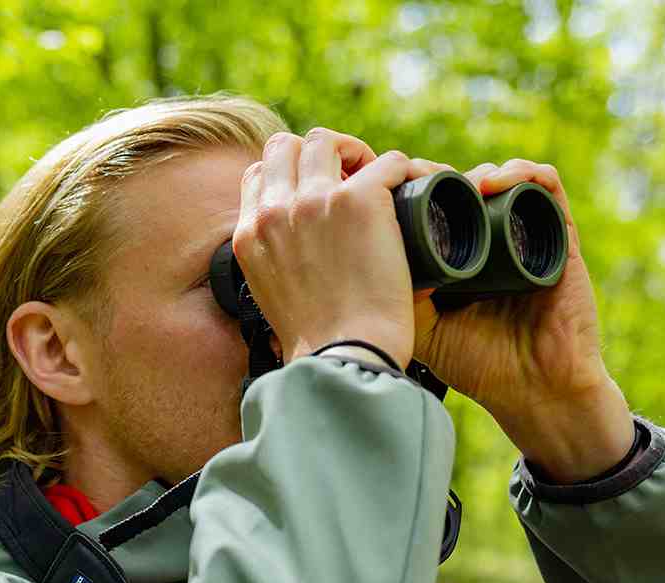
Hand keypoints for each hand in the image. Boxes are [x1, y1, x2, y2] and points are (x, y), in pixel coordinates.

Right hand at [232, 129, 448, 367]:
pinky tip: (415, 191)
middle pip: (287, 145)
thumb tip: (296, 258)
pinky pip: (388, 161)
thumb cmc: (319, 344)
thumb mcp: (273, 300)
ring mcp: (315, 201)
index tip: (318, 192)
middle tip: (350, 179)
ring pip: (329, 140)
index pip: (260, 174)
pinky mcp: (360, 201)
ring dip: (355, 152)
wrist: (344, 358)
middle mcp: (275, 211)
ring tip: (380, 180)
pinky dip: (405, 171)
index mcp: (249, 235)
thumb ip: (276, 266)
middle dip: (318, 154)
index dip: (290, 174)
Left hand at [414, 158, 634, 481]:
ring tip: (451, 184)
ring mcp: (525, 233)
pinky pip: (545, 185)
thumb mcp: (419, 330)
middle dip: (435, 174)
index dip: (408, 188)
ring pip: (498, 177)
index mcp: (455, 255)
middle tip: (413, 180)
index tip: (387, 190)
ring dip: (473, 171)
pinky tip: (491, 184)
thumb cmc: (478, 365)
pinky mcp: (560, 233)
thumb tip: (356, 260)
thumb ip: (392, 296)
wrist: (535, 390)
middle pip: (461, 184)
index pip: (431, 204)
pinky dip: (520, 172)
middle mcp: (489, 239)